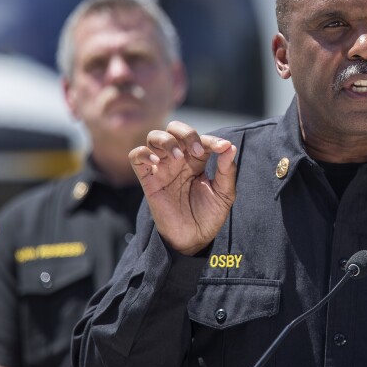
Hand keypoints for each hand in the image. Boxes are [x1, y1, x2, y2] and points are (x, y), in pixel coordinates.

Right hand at [129, 121, 236, 255]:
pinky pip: (136, 156)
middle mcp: (178, 160)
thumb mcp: (224, 192)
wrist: (194, 238)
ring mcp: (162, 168)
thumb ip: (226, 169)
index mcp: (197, 160)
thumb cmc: (209, 215)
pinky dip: (144, 152)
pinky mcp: (148, 180)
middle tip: (197, 152)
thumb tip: (230, 146)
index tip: (222, 148)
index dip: (211, 140)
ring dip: (166, 140)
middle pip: (174, 128)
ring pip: (154, 137)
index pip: (200, 139)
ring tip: (179, 158)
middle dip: (186, 133)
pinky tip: (158, 161)